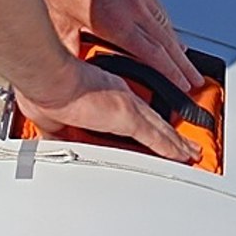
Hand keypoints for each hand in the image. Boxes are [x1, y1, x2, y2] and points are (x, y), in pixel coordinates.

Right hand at [16, 59, 199, 163]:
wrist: (47, 80)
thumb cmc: (45, 90)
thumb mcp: (52, 117)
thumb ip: (59, 130)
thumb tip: (53, 140)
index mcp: (103, 93)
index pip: (131, 111)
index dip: (145, 122)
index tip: (152, 129)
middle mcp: (120, 97)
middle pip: (152, 120)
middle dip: (168, 134)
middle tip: (183, 145)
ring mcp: (126, 106)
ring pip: (160, 128)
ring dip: (176, 142)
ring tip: (190, 152)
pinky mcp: (128, 117)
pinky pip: (157, 137)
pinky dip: (172, 147)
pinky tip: (184, 155)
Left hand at [30, 0, 199, 92]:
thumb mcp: (60, 23)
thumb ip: (72, 50)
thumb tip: (70, 68)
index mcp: (117, 23)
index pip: (153, 56)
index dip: (171, 75)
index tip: (183, 86)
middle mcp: (134, 7)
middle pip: (168, 43)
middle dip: (183, 65)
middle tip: (196, 80)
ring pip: (166, 24)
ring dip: (178, 45)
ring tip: (186, 60)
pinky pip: (159, 7)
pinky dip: (167, 23)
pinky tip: (166, 28)